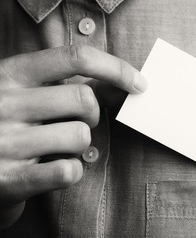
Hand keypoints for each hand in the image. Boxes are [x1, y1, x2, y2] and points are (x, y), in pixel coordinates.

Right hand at [0, 45, 146, 228]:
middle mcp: (4, 103)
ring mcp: (4, 142)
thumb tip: (126, 83)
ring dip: (80, 146)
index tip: (139, 83)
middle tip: (78, 122)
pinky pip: (68, 171)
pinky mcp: (9, 180)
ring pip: (80, 136)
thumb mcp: (28, 94)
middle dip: (93, 115)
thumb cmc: (12, 126)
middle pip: (84, 100)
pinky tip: (56, 168)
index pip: (74, 58)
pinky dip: (73, 171)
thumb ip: (68, 86)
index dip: (115, 68)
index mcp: (10, 74)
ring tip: (57, 148)